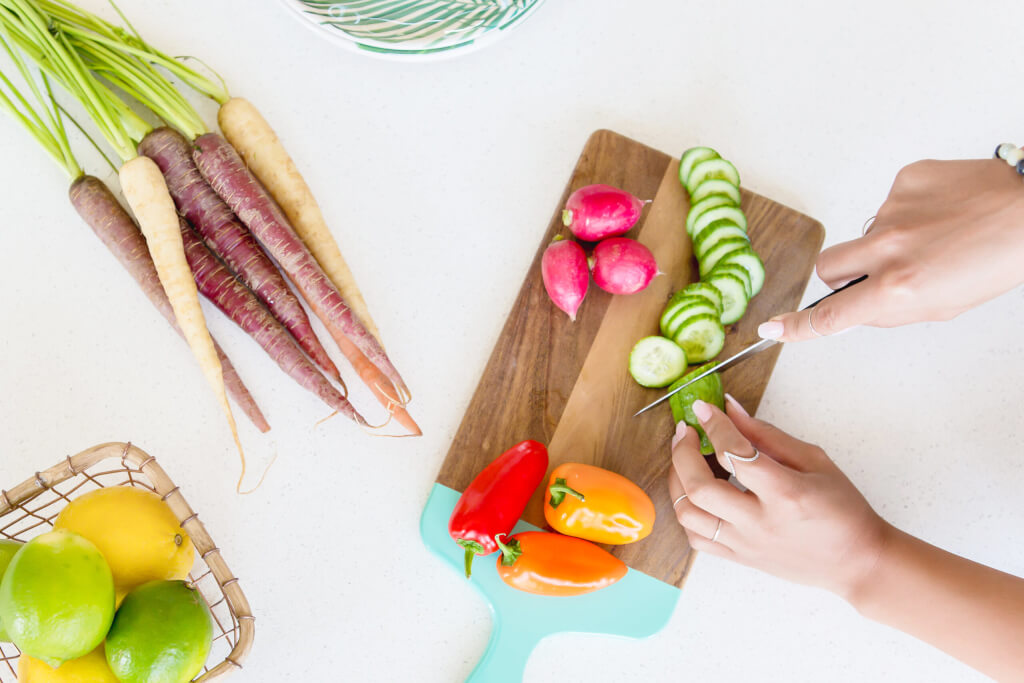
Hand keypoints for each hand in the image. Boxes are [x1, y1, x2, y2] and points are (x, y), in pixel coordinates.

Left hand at [668, 395, 887, 598]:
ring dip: (677, 481)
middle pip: (699, 488)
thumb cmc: (843, 509)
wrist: (858, 562)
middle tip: (686, 432)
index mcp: (785, 494)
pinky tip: (696, 493)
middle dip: (682, 452)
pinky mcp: (740, 558)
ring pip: (688, 515)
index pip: (734, 454)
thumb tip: (731, 410)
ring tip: (684, 460)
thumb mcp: (815, 460)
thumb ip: (767, 435)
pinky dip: (688, 511)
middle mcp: (760, 523)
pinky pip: (697, 538)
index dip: (714, 426)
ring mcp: (746, 544)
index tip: (704, 409)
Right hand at [758, 158, 1023, 340]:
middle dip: (845, 274)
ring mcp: (893, 211)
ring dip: (888, 242)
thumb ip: (892, 309)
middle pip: (828, 267)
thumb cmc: (999, 261)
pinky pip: (890, 204)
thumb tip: (856, 310)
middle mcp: (888, 249)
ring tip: (936, 238)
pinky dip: (909, 212)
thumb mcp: (944, 306)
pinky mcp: (905, 180)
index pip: (831, 315)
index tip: (773, 330)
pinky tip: (941, 214)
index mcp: (898, 289)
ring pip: (865, 235)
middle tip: (878, 274)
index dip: (797, 326)